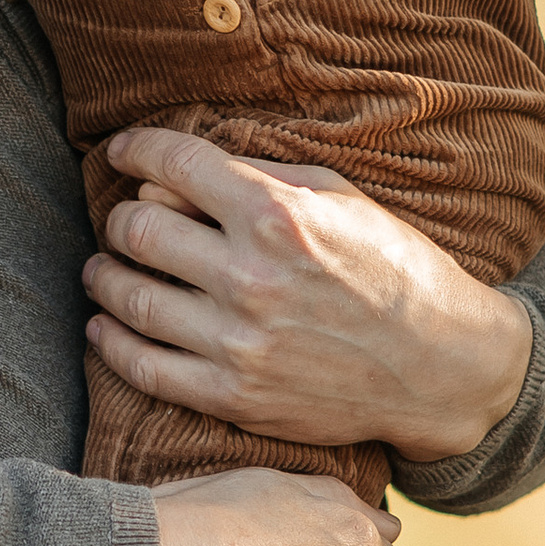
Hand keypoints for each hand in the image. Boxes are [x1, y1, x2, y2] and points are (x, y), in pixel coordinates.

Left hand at [84, 129, 534, 464]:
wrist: (442, 366)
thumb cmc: (392, 268)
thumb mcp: (339, 196)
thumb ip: (258, 174)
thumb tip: (177, 169)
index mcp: (277, 216)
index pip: (174, 164)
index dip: (134, 149)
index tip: (119, 151)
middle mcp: (251, 276)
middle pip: (139, 230)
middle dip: (121, 215)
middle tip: (123, 217)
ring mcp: (239, 342)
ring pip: (130, 297)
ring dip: (104, 275)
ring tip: (102, 268)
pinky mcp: (235, 396)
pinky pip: (144, 367)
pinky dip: (111, 341)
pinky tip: (104, 325)